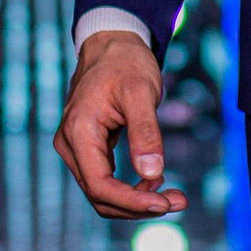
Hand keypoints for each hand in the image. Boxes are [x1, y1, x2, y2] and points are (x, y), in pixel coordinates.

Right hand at [54, 30, 188, 219]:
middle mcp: (70, 144)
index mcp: (79, 131)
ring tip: (173, 195)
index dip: (132, 201)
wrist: (112, 44)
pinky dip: (131, 187)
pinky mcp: (88, 149)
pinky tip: (156, 179)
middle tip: (179, 202)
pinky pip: (105, 180)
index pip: (100, 185)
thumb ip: (145, 132)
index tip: (165, 204)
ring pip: (102, 193)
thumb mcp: (141, 92)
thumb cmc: (126, 63)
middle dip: (139, 205)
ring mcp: (76, 148)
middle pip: (100, 196)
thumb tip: (152, 173)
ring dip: (137, 200)